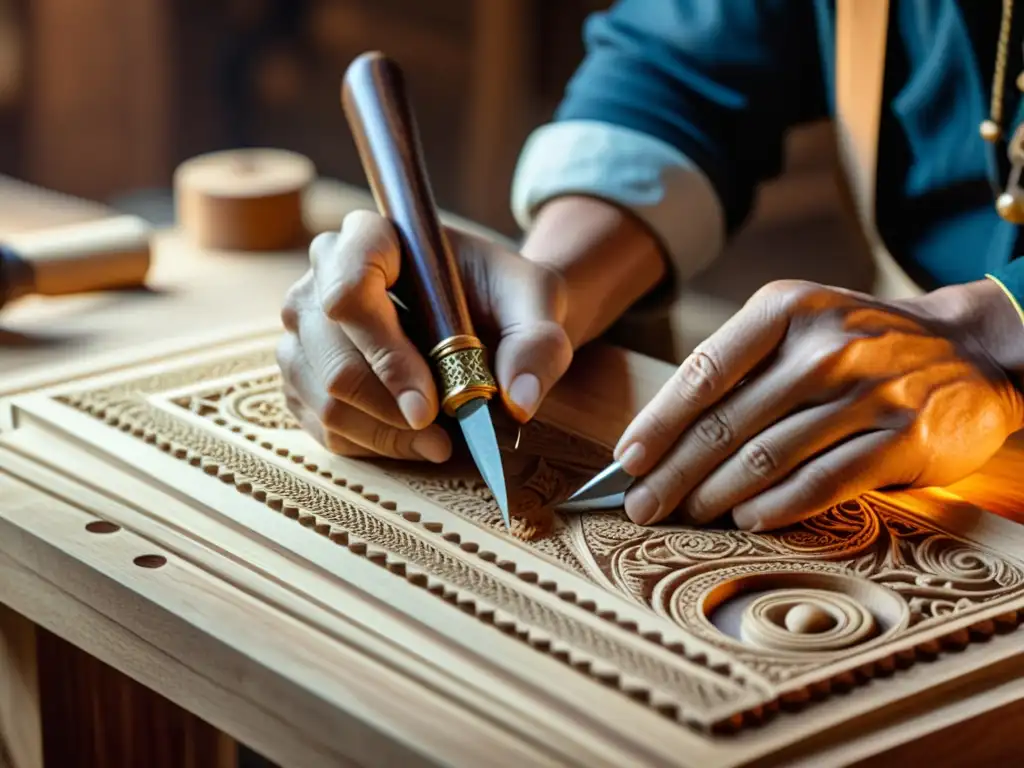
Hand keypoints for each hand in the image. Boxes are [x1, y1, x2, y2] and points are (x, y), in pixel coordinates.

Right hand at [277, 210, 572, 461]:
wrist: (488, 316)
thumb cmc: (505, 298)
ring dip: (382, 431)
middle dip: (388, 406)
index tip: (430, 404)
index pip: (349, 287)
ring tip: (438, 442)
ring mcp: (304, 325)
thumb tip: (520, 400)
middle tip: (442, 435)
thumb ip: (537, 344)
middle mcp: (322, 274)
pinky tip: (413, 441)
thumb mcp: (536, 306)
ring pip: (321, 393)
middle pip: (332, 352)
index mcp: (371, 237)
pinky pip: (319, 421)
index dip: (385, 352)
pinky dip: (369, 443)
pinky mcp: (303, 372)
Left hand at [612, 279, 1023, 530]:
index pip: (703, 372)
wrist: (971, 347)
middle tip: (640, 506)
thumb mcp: (800, 326)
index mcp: (786, 309)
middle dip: (673, 472)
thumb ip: (741, 368)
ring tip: (687, 514)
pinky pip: (821, 482)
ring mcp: (868, 391)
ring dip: (716, 494)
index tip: (626, 462)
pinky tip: (746, 519)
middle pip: (726, 422)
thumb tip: (663, 432)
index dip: (658, 423)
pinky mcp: (902, 438)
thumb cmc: (858, 344)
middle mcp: (825, 346)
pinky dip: (776, 506)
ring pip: (767, 456)